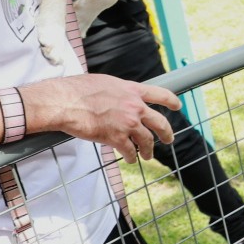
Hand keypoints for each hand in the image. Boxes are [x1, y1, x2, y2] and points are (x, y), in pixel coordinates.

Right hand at [21, 74, 180, 162]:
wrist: (65, 102)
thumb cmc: (77, 90)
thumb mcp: (105, 83)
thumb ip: (118, 92)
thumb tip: (118, 98)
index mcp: (131, 89)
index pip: (160, 94)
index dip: (171, 101)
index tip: (178, 106)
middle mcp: (134, 106)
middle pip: (160, 122)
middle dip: (167, 133)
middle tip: (169, 139)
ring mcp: (127, 123)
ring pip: (147, 140)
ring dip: (148, 150)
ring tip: (148, 156)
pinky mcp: (116, 138)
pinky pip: (129, 151)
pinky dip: (130, 157)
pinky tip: (129, 159)